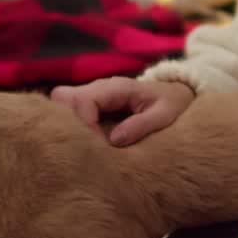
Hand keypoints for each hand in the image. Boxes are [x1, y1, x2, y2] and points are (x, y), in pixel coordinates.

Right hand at [50, 77, 193, 146]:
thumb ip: (142, 125)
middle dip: (66, 123)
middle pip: (61, 98)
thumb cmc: (171, 104)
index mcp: (117, 88)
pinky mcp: (92, 108)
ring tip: (89, 149)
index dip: (84, 125)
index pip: (83, 101)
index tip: (99, 147)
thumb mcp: (165, 115)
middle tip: (85, 146)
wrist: (175, 95)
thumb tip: (114, 139)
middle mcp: (100, 89)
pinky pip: (71, 116)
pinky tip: (91, 146)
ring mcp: (93, 97)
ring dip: (70, 129)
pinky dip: (75, 131)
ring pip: (61, 107)